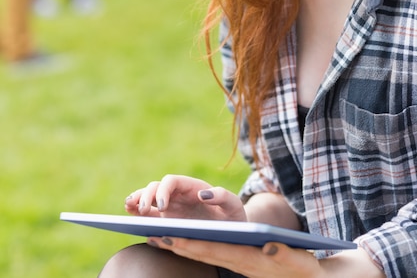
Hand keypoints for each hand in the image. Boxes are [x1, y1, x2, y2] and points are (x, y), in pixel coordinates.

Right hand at [125, 174, 246, 221]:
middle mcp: (178, 194)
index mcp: (192, 187)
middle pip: (156, 187)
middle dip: (147, 196)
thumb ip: (223, 196)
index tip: (163, 206)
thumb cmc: (232, 216)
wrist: (231, 230)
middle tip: (144, 211)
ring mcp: (170, 206)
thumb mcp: (234, 205)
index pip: (172, 181)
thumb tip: (203, 194)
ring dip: (137, 200)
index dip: (164, 190)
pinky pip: (148, 213)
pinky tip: (130, 213)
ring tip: (129, 207)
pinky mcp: (166, 219)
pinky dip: (137, 210)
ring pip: (148, 197)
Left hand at [148, 237, 322, 277]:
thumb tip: (268, 245)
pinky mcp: (236, 259)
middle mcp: (237, 261)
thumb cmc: (302, 266)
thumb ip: (283, 252)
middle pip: (201, 253)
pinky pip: (209, 252)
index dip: (192, 244)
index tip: (171, 237)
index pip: (214, 251)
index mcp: (248, 259)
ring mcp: (235, 262)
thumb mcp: (297, 258)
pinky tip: (179, 240)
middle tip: (152, 236)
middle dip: (176, 244)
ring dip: (179, 245)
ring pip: (201, 253)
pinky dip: (192, 246)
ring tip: (157, 237)